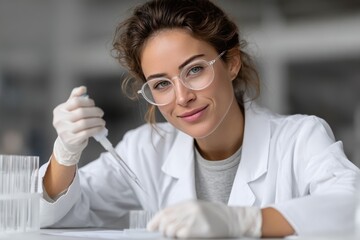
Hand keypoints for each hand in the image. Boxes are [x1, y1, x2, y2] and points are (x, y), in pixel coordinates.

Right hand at [52, 86, 104, 165]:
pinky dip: (96, 129)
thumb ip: (76, 97)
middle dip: (94, 112)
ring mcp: (64, 131)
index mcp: (59, 110)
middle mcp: (59, 120)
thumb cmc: (71, 122)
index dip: (87, 102)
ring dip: (97, 121)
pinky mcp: (71, 140)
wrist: (68, 141)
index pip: (76, 102)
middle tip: (101, 113)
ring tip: (101, 121)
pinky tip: (100, 128)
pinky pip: (87, 133)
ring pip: (85, 123)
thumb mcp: (71, 109)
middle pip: (81, 112)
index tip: (93, 104)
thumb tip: (83, 88)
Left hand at [147, 200, 261, 237]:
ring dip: (171, 235)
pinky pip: (181, 235)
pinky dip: (179, 238)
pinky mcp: (199, 229)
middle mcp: (189, 209)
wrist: (233, 219)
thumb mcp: (196, 209)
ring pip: (171, 229)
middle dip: (163, 230)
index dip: (155, 220)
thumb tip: (163, 223)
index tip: (151, 228)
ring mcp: (194, 218)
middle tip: (168, 234)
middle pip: (166, 220)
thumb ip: (181, 213)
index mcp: (187, 203)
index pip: (165, 211)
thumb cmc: (214, 216)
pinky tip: (185, 237)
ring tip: (179, 236)